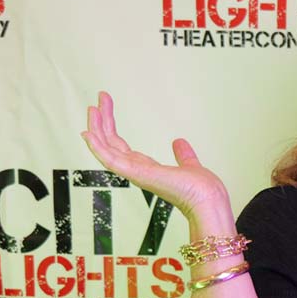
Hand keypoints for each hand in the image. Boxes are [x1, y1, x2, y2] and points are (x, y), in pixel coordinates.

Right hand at [82, 91, 231, 224]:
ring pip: (106, 149)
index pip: (120, 145)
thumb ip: (183, 155)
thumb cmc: (201, 190)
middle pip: (111, 143)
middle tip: (99, 98)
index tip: (105, 106)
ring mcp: (134, 173)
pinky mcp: (136, 174)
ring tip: (92, 108)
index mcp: (147, 168)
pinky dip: (97, 147)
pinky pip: (109, 160)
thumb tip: (179, 142)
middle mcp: (137, 170)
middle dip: (103, 121)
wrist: (208, 199)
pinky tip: (88, 133)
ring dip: (97, 128)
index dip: (110, 127)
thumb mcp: (189, 165)